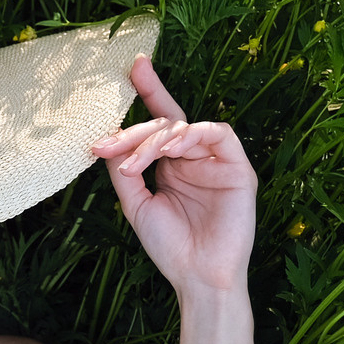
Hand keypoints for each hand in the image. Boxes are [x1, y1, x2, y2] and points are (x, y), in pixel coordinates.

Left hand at [89, 55, 258, 294]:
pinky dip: (191, 136)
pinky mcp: (237, 168)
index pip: (160, 120)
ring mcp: (216, 161)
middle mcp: (194, 158)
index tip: (133, 65)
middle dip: (134, 130)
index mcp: (172, 164)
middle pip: (165, 123)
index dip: (150, 91)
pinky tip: (171, 149)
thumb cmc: (170, 247)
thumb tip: (107, 139)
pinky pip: (217, 134)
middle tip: (106, 143)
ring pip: (185, 127)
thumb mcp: (137, 204)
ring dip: (155, 139)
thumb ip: (124, 170)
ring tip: (133, 162)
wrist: (198, 278)